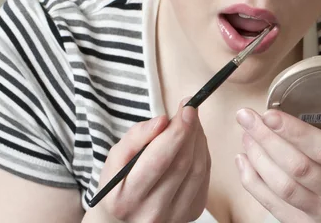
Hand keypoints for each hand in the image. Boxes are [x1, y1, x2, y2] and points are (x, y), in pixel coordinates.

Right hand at [86, 99, 210, 222]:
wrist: (127, 215)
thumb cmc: (120, 181)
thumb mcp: (116, 157)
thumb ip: (136, 136)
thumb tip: (163, 121)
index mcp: (126, 199)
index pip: (160, 159)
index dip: (178, 130)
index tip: (186, 108)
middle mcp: (151, 213)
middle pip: (183, 163)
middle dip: (190, 130)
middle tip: (190, 110)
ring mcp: (175, 217)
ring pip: (198, 169)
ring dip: (199, 140)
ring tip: (191, 124)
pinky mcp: (192, 213)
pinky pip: (205, 177)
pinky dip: (203, 154)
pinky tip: (194, 143)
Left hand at [235, 77, 320, 222]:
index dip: (295, 132)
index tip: (270, 113)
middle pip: (298, 167)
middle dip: (267, 139)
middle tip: (247, 117)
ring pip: (282, 186)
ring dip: (258, 157)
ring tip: (246, 133)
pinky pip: (272, 204)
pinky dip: (253, 182)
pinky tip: (242, 160)